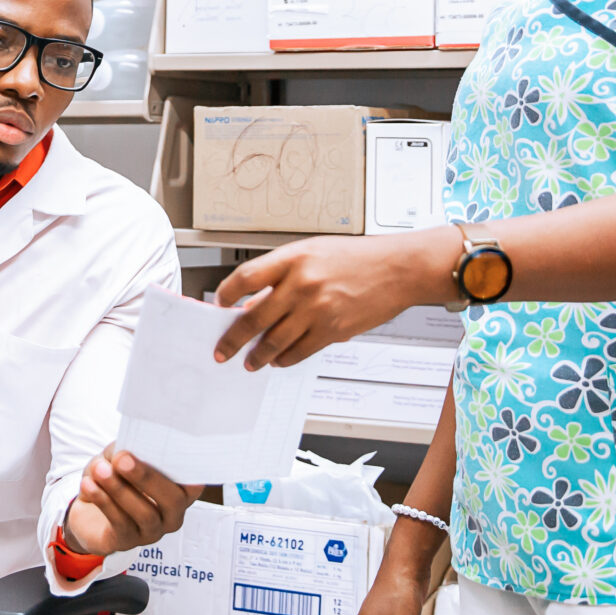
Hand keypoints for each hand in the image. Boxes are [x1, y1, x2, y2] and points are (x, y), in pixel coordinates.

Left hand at [63, 447, 202, 557]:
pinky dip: (103, 501)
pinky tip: (89, 484)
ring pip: (145, 513)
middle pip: (173, 500)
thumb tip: (127, 447)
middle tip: (123, 459)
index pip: (196, 483)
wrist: (86, 511)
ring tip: (100, 470)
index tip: (178, 453)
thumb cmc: (113, 478)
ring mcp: (151, 532)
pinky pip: (120, 523)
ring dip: (120, 489)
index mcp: (178, 491)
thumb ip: (127, 450)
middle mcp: (171, 515)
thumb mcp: (119, 458)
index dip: (193, 471)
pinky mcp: (127, 542)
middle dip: (148, 477)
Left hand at [213, 230, 458, 368]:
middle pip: (254, 317)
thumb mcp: (313, 252)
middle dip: (233, 339)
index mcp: (293, 257)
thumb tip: (254, 303)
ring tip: (250, 362)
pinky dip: (284, 359)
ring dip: (257, 356)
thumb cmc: (356, 257)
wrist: (397, 269)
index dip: (226, 294)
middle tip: (223, 350)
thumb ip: (283, 274)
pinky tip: (278, 360)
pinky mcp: (333, 330)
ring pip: (275, 341)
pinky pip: (299, 351)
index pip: (246, 277)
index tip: (218, 306)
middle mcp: (302, 283)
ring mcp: (317, 309)